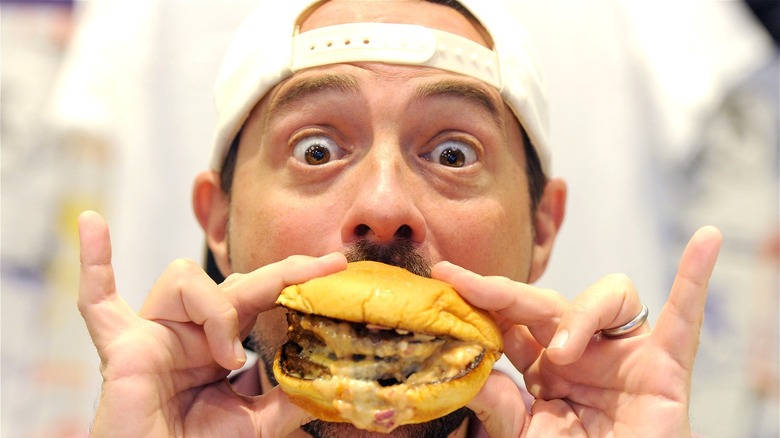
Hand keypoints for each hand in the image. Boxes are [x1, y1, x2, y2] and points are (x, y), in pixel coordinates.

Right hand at [77, 211, 346, 436]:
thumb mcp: (256, 423)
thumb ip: (288, 400)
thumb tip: (329, 383)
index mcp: (219, 343)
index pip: (259, 294)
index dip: (295, 277)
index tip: (336, 264)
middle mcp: (189, 330)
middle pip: (232, 282)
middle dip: (281, 277)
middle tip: (324, 269)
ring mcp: (153, 333)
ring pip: (185, 278)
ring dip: (218, 312)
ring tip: (227, 360)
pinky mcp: (122, 347)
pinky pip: (99, 301)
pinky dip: (94, 262)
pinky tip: (92, 222)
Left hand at [433, 226, 721, 436]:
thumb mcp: (523, 435)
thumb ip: (498, 408)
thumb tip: (465, 373)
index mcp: (544, 367)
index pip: (512, 318)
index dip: (482, 294)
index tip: (445, 274)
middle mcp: (581, 350)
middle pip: (549, 301)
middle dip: (510, 295)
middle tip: (474, 290)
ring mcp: (623, 354)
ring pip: (608, 295)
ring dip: (582, 313)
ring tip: (563, 353)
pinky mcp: (665, 366)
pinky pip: (684, 317)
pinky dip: (694, 279)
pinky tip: (706, 241)